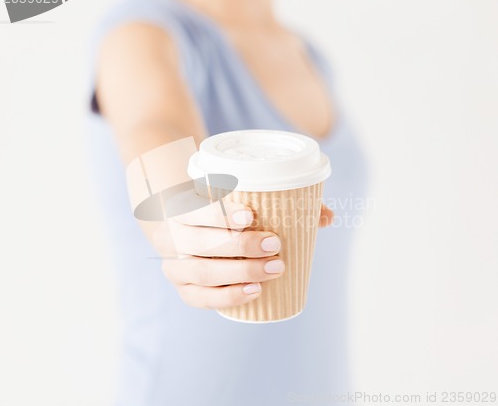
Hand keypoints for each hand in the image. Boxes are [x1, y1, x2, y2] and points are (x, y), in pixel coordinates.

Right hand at [157, 201, 332, 309]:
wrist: (189, 230)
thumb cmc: (222, 213)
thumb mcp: (239, 199)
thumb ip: (282, 203)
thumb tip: (327, 217)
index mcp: (181, 208)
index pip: (196, 210)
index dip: (221, 215)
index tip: (252, 216)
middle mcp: (172, 237)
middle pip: (201, 244)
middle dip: (240, 246)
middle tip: (275, 246)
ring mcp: (176, 266)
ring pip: (203, 273)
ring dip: (240, 273)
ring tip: (275, 269)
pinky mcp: (184, 289)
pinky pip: (201, 299)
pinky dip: (228, 297)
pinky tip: (254, 292)